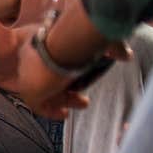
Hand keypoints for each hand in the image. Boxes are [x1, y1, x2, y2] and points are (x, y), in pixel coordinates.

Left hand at [12, 30, 130, 118]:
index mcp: (42, 41)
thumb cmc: (81, 38)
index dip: (64, 73)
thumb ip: (111, 48)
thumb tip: (126, 54)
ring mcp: (27, 74)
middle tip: (83, 97)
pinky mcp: (28, 90)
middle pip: (46, 78)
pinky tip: (64, 114)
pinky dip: (50, 111)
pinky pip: (37, 105)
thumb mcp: (97, 41)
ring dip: (63, 100)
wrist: (66, 43)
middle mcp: (31, 56)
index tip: (79, 80)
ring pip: (44, 91)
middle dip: (66, 89)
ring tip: (83, 103)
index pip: (49, 61)